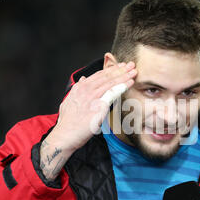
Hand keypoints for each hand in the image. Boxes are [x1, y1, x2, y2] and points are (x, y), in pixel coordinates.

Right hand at [40, 61, 136, 179]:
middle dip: (120, 70)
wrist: (65, 135)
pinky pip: (112, 93)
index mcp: (79, 88)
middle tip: (131, 65)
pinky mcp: (98, 106)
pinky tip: (129, 83)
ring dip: (124, 76)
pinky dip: (122, 87)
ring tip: (134, 71)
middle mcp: (86, 89)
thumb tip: (82, 79)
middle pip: (106, 76)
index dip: (111, 70)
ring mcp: (92, 97)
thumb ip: (76, 90)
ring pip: (111, 83)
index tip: (120, 66)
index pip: (98, 75)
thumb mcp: (68, 101)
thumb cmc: (67, 122)